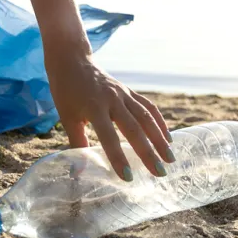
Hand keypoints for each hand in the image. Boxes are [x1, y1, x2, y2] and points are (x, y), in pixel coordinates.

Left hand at [45, 43, 174, 181]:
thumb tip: (79, 173)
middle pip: (134, 128)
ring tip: (170, 158)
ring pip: (146, 117)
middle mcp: (112, 100)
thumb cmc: (66, 92)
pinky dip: (159, 122)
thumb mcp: (67, 118)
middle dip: (148, 152)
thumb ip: (77, 143)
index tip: (128, 177)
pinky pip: (148, 107)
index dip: (118, 158)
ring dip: (160, 138)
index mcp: (94, 108)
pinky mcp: (129, 90)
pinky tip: (167, 137)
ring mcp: (123, 93)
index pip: (108, 137)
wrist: (72, 60)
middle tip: (159, 172)